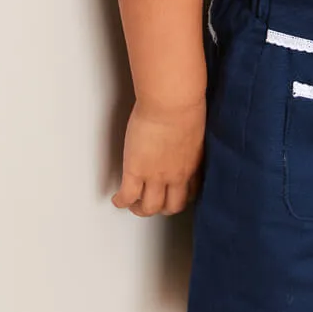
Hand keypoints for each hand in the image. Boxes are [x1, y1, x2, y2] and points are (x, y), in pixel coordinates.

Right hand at [111, 97, 205, 216]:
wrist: (172, 102)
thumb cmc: (184, 104)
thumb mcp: (194, 127)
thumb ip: (190, 138)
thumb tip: (184, 136)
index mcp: (192, 163)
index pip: (191, 192)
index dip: (180, 196)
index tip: (175, 194)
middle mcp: (176, 175)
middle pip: (171, 206)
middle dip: (161, 208)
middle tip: (152, 203)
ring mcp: (155, 176)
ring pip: (149, 207)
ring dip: (140, 209)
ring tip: (133, 204)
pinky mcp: (135, 170)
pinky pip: (127, 196)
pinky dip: (121, 201)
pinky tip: (117, 199)